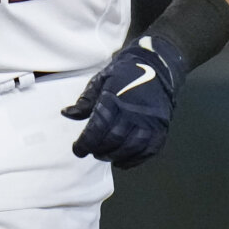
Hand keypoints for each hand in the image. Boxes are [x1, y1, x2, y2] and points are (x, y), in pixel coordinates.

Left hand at [61, 35, 186, 167]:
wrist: (157, 66)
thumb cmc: (125, 74)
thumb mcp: (101, 80)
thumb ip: (85, 100)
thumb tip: (67, 113)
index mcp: (116, 98)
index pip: (98, 127)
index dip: (85, 142)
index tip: (77, 150)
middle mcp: (134, 111)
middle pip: (114, 139)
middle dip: (99, 150)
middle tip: (92, 151)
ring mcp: (150, 121)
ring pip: (131, 147)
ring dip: (115, 156)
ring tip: (106, 155)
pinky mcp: (162, 128)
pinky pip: (149, 150)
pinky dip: (134, 160)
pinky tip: (122, 162)